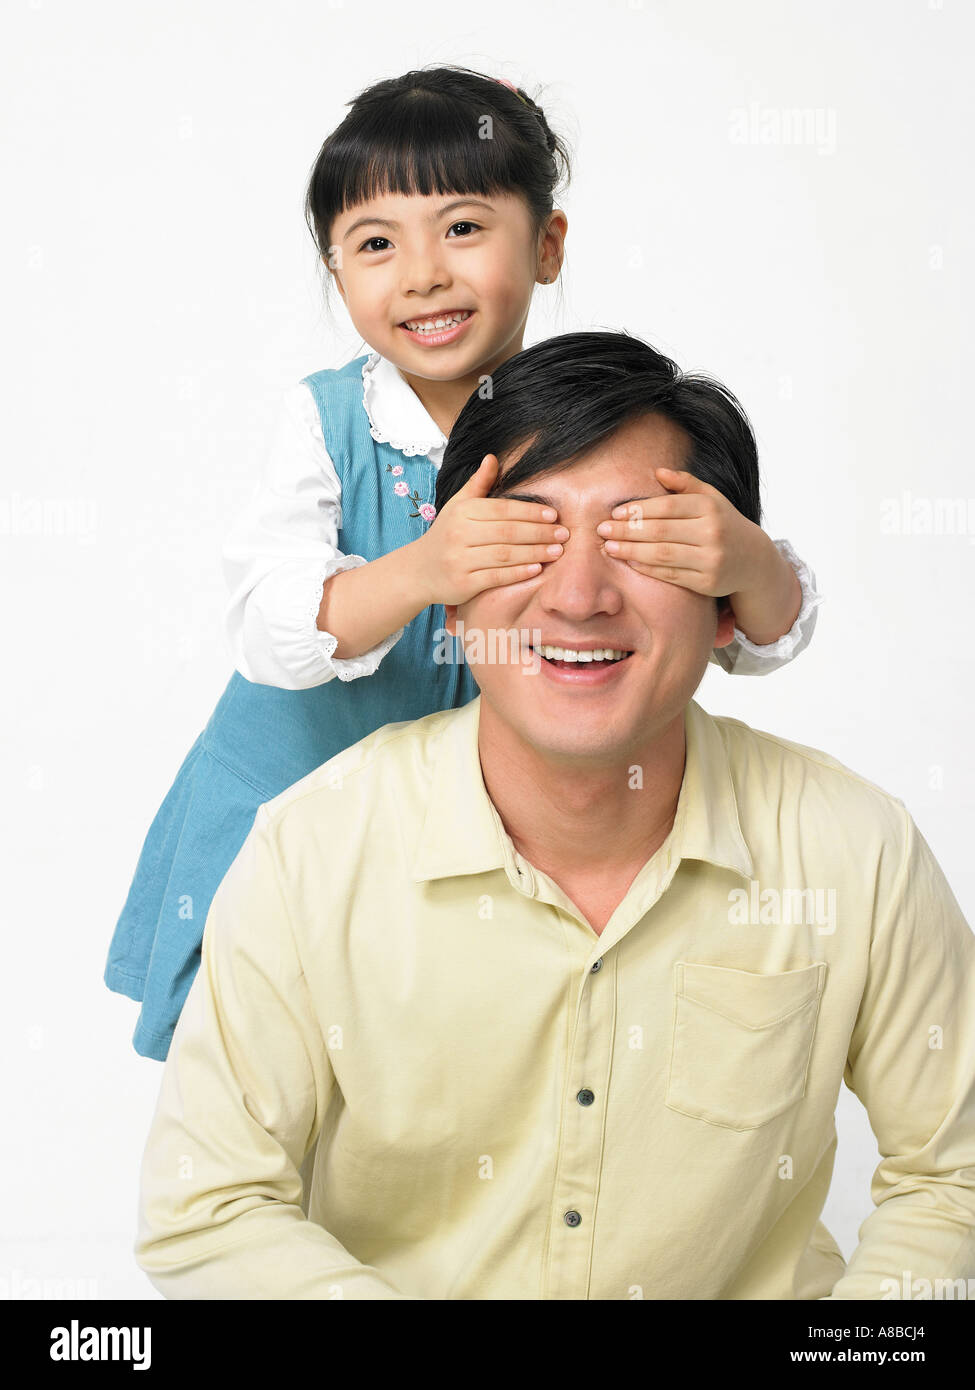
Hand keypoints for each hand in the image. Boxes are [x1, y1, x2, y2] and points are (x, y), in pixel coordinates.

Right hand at [415, 454, 568, 605]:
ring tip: (557, 551)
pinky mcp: (462, 583)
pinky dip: (517, 573)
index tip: (553, 515)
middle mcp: (459, 534)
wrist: (419, 570)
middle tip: (563, 534)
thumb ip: (478, 483)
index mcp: (462, 511)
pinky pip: (495, 577)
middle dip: (539, 532)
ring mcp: (460, 560)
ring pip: (504, 555)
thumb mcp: (458, 505)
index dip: (529, 512)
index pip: (502, 509)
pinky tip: (536, 569)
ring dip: (534, 553)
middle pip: (507, 532)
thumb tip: (493, 457)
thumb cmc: (446, 534)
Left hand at [594, 467, 769, 596]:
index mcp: (710, 507)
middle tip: (602, 530)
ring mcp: (711, 559)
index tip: (615, 513)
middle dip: (627, 531)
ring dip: (631, 551)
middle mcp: (712, 533)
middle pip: (660, 531)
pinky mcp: (707, 583)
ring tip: (609, 547)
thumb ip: (685, 484)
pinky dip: (647, 569)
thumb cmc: (723, 523)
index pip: (667, 507)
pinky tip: (630, 561)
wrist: (753, 559)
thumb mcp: (711, 498)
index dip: (638, 510)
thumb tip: (658, 472)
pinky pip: (671, 575)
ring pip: (662, 555)